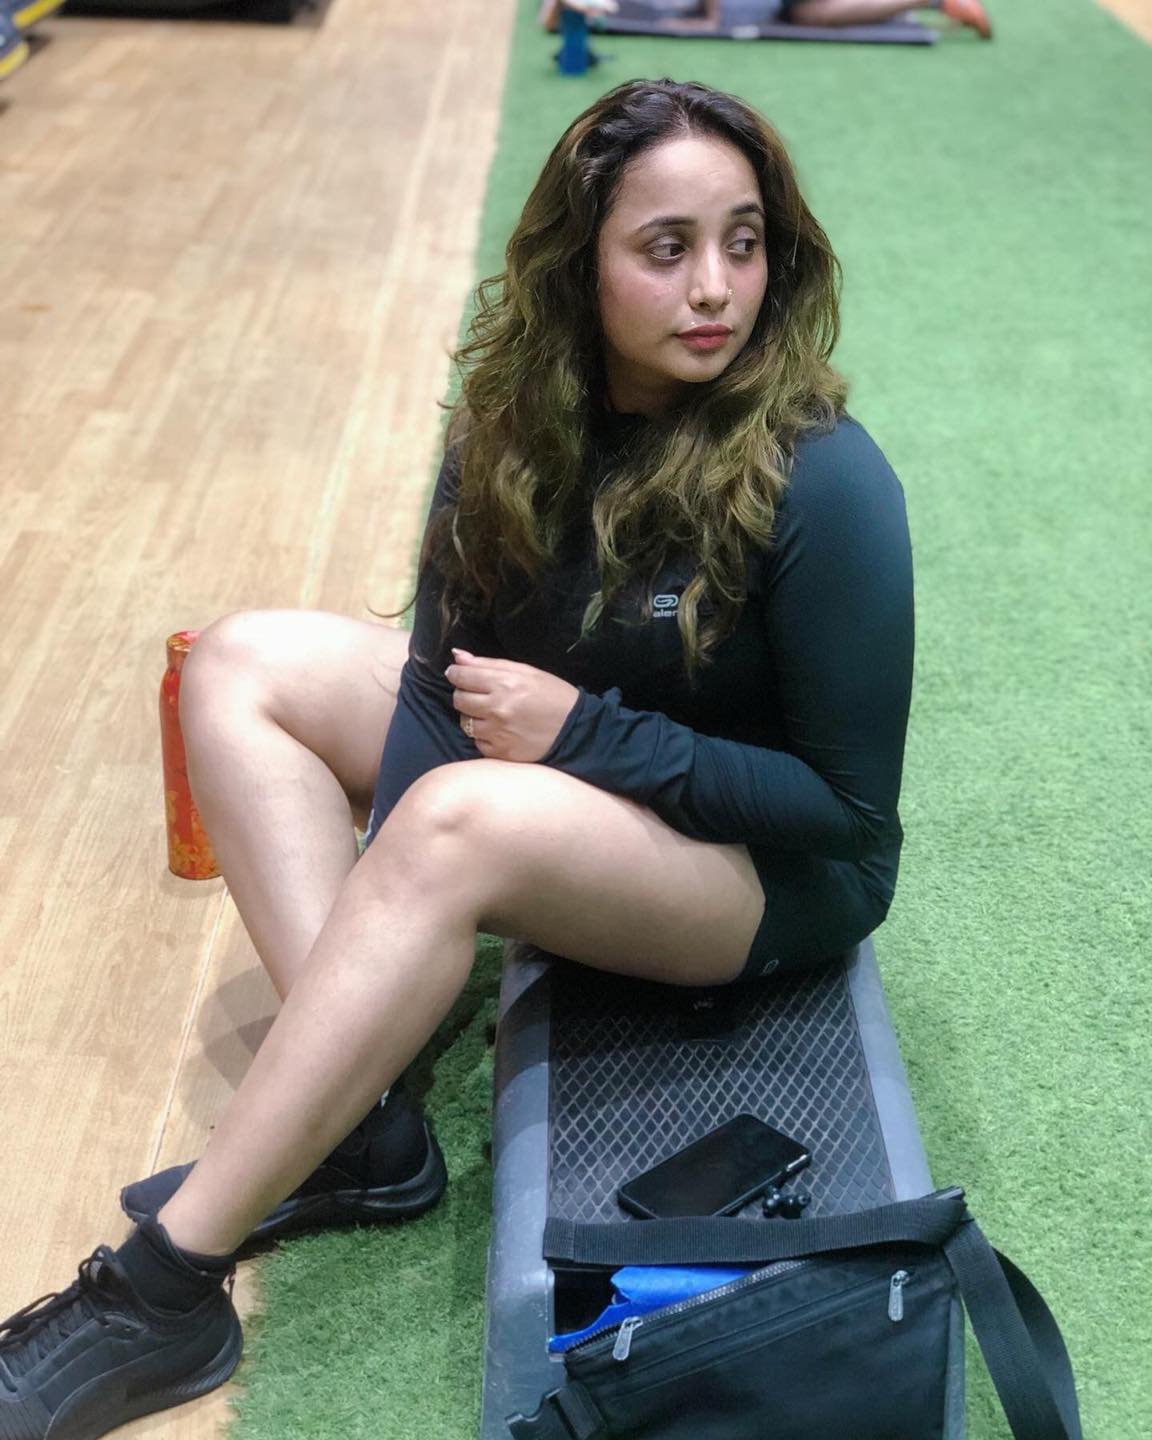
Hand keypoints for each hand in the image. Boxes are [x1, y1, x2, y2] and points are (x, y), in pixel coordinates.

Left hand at [445, 649, 580, 762]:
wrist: (575, 730)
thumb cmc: (551, 695)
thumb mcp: (525, 671)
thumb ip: (488, 664)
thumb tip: (456, 657)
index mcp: (505, 683)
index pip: (461, 677)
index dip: (456, 674)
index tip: (459, 675)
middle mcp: (497, 708)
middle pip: (458, 699)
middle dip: (465, 695)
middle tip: (481, 695)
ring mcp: (497, 733)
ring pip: (465, 723)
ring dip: (474, 717)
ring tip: (493, 714)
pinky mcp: (500, 753)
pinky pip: (477, 742)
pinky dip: (485, 736)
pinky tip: (501, 731)